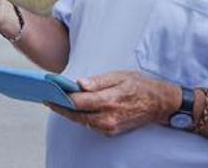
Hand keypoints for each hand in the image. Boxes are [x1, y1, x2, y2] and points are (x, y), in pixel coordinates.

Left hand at [46, 71, 175, 135]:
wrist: (159, 104)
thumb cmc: (139, 86)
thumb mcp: (120, 76)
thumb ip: (98, 81)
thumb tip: (79, 84)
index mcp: (109, 100)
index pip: (78, 102)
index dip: (61, 98)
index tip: (49, 92)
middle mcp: (108, 117)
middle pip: (76, 115)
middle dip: (60, 107)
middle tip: (47, 99)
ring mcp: (110, 127)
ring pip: (82, 121)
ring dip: (69, 113)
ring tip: (56, 102)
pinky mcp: (111, 131)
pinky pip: (91, 125)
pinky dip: (81, 117)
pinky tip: (74, 109)